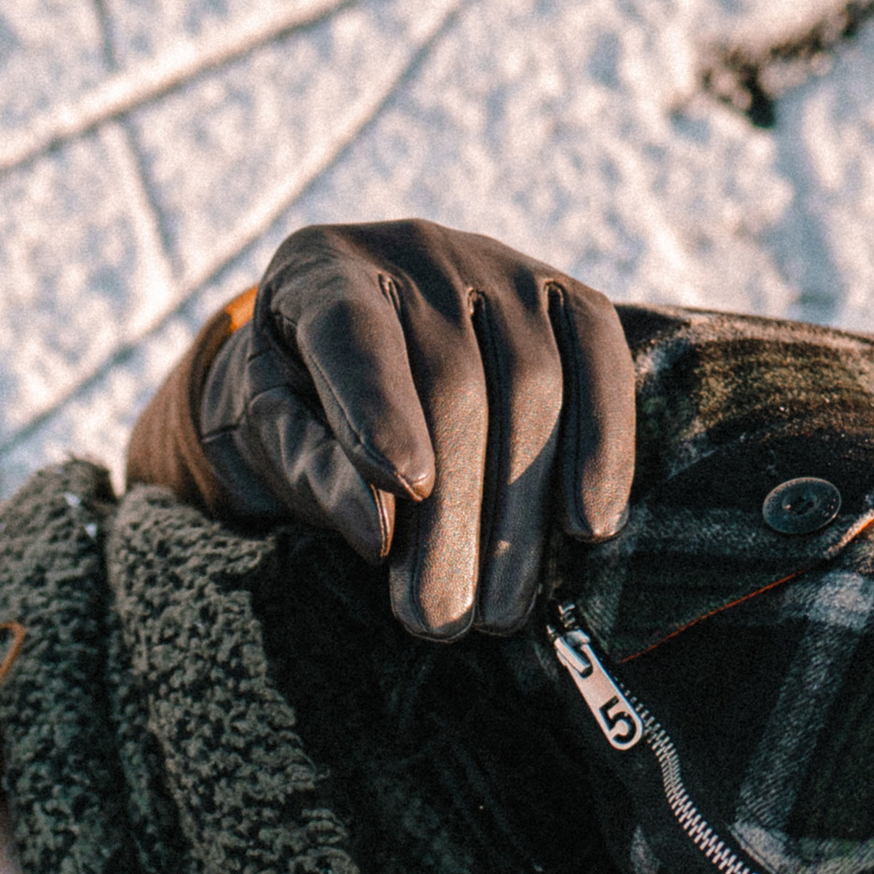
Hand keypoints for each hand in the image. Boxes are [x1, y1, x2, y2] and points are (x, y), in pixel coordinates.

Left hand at [197, 218, 634, 641]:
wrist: (348, 366)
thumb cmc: (296, 414)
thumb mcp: (268, 440)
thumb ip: (310, 470)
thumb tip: (377, 530)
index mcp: (322, 274)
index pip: (352, 330)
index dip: (379, 408)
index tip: (405, 491)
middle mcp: (417, 255)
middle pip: (452, 380)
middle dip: (452, 512)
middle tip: (438, 619)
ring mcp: (501, 270)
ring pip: (531, 384)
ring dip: (520, 511)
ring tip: (497, 611)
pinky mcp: (566, 298)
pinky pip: (600, 361)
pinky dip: (604, 447)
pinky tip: (589, 528)